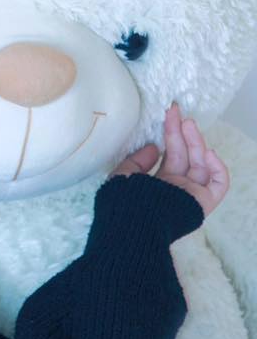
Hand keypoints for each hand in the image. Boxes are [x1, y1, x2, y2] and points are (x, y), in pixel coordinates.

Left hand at [109, 101, 229, 218]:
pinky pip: (217, 184)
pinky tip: (208, 151)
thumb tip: (153, 147)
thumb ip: (136, 162)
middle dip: (182, 133)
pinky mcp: (202, 203)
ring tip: (186, 123)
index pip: (169, 156)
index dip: (170, 135)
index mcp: (157, 184)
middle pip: (185, 156)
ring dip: (196, 142)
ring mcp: (189, 194)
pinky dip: (218, 168)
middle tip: (175, 112)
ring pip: (200, 164)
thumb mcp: (122, 177)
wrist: (129, 227)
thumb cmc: (121, 204)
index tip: (166, 116)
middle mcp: (175, 188)